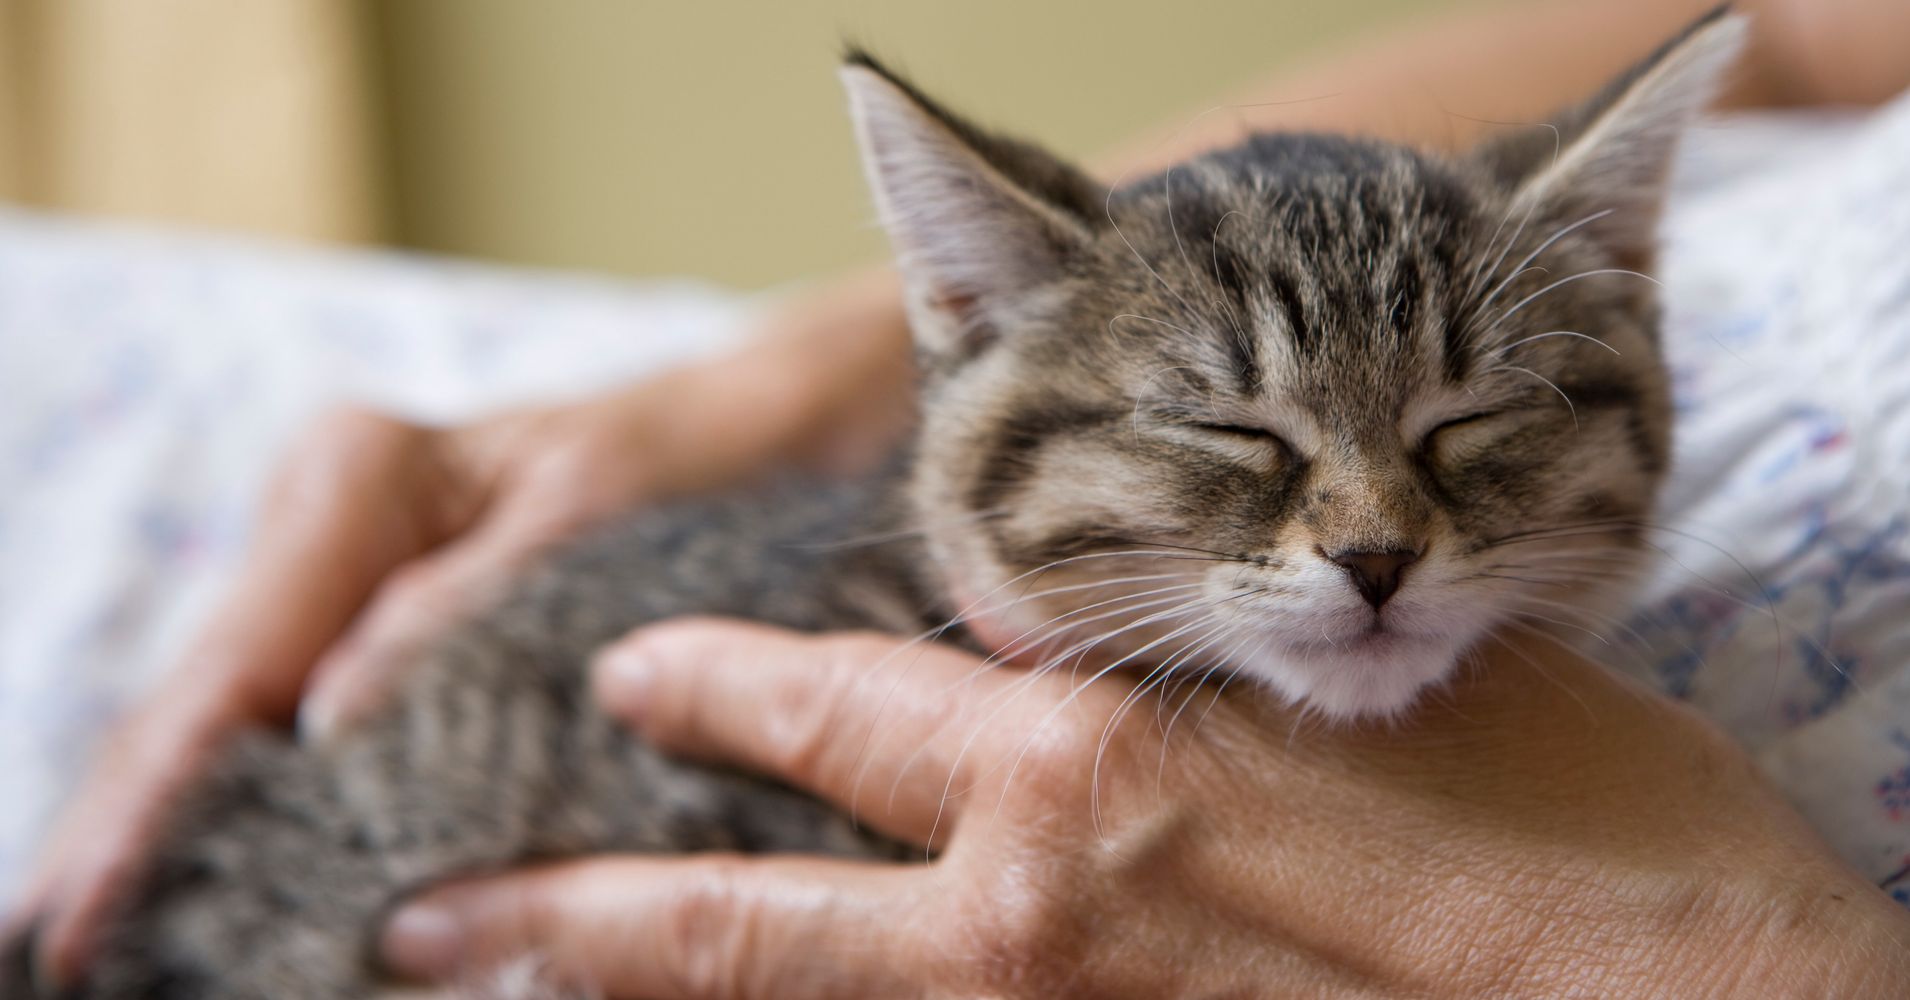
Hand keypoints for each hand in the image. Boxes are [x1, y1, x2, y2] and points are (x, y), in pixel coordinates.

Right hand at [7, 274, 915, 984]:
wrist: (776, 439)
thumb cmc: (699, 458)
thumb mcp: (599, 516)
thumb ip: (463, 606)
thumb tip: (331, 720)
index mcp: (361, 476)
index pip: (234, 659)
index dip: (150, 792)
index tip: (89, 904)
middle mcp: (333, 532)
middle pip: (206, 703)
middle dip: (132, 828)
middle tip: (73, 949)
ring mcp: (358, 593)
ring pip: (242, 731)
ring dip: (182, 836)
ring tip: (119, 940)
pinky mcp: (404, 648)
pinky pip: (314, 741)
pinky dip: (275, 820)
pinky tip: (237, 892)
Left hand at [382, 620, 1909, 998]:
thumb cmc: (1589, 845)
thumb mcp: (1388, 690)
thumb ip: (1213, 675)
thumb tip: (1086, 680)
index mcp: (1094, 773)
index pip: (830, 708)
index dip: (711, 689)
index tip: (632, 679)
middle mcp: (1035, 927)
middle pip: (731, 929)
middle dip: (564, 919)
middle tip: (428, 923)